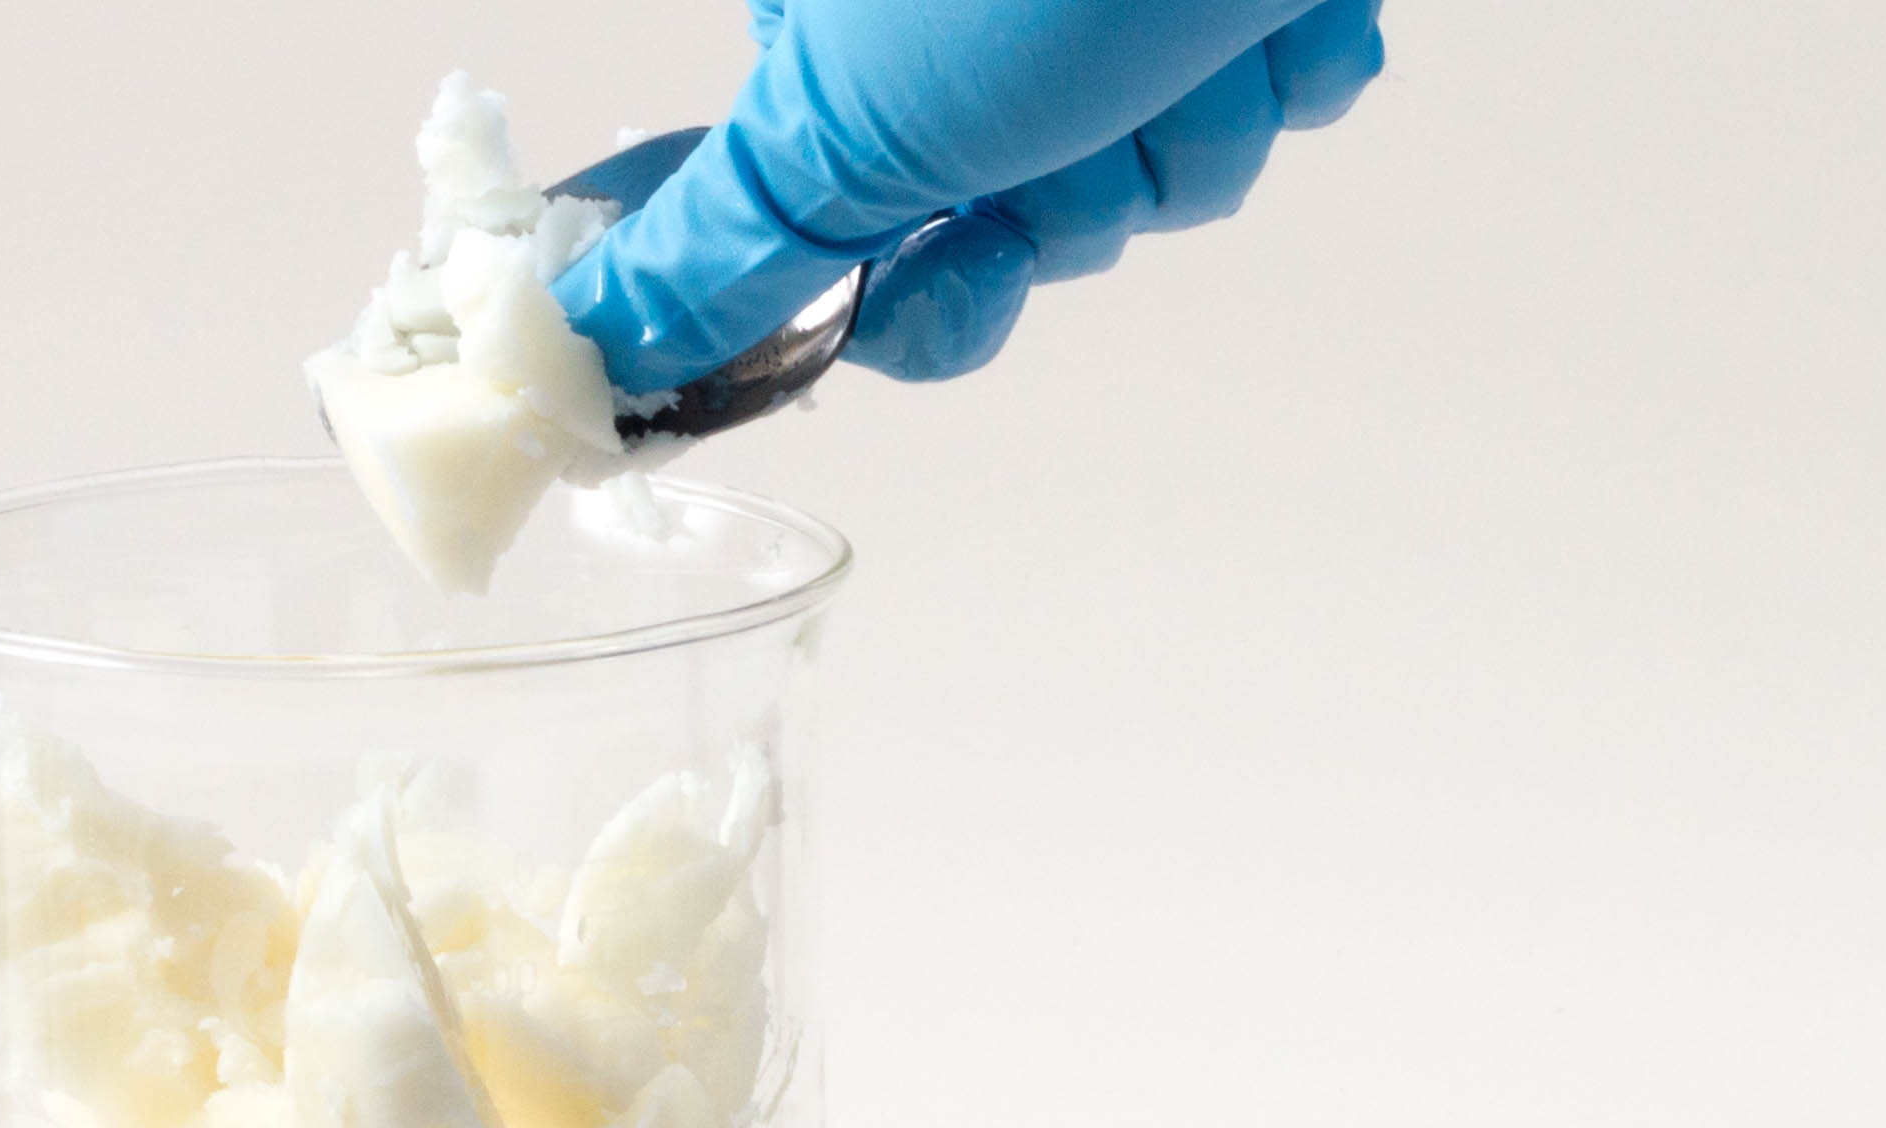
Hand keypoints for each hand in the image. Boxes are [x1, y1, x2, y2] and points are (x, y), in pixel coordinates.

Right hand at [550, 0, 1386, 393]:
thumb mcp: (838, 119)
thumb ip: (727, 246)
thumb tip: (595, 336)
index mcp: (857, 28)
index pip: (878, 241)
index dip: (926, 285)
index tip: (958, 273)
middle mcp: (980, 10)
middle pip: (1038, 223)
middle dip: (1080, 191)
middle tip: (1079, 110)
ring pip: (1171, 170)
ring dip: (1194, 125)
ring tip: (1182, 24)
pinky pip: (1290, 91)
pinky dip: (1289, 64)